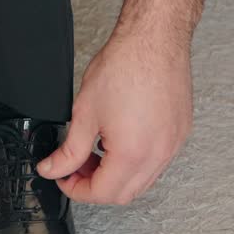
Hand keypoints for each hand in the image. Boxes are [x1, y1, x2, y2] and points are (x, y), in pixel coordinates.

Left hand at [35, 0, 208, 203]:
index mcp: (132, 153)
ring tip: (98, 152)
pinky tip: (121, 140)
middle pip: (124, 194)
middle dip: (96, 186)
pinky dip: (137, 162)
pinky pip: (158, 162)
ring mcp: (173, 145)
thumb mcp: (84, 112)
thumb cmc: (125, 66)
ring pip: (143, 181)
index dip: (76, 190)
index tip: (63, 177)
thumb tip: (53, 169)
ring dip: (117, 176)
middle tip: (77, 167)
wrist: (154, 39)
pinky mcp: (180, 133)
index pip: (102, 193)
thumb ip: (68, 150)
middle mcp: (159, 155)